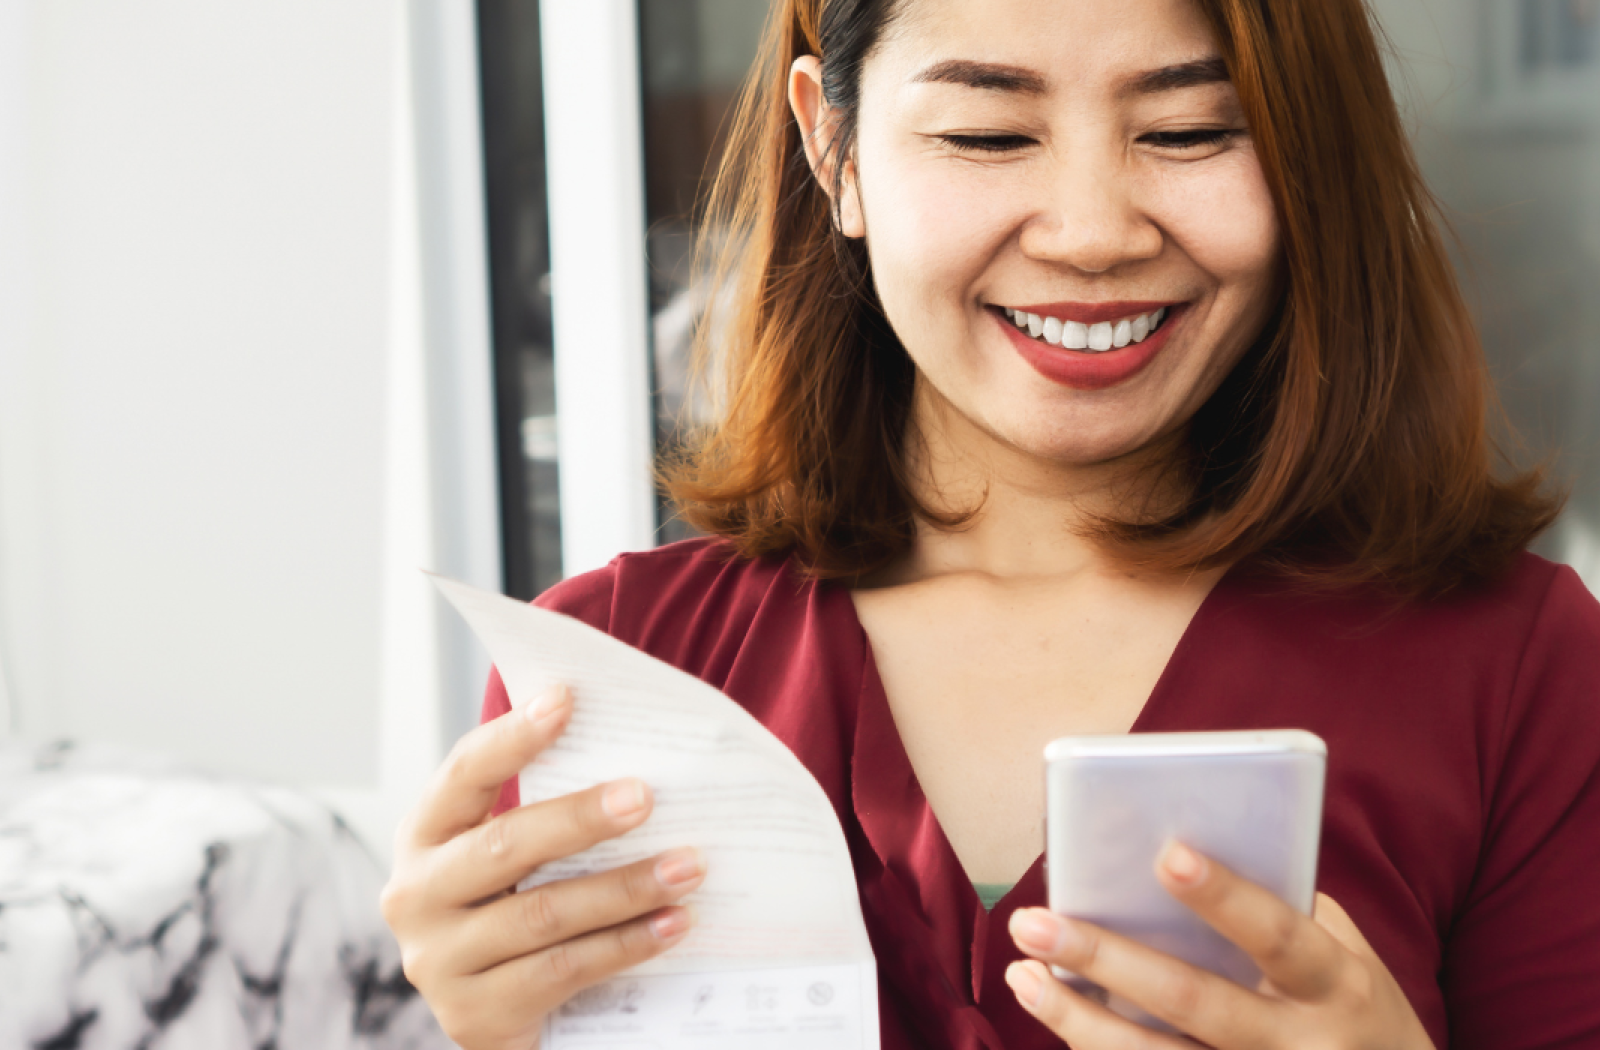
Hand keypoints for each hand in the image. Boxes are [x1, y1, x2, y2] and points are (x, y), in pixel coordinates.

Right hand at [380, 685, 705, 1049]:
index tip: (566, 698)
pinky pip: (563, 970)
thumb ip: (550, 811)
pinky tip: (673, 924)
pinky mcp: (473, 1015)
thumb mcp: (516, 857)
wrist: (498, 1017)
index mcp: (424, 835)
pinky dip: (626, 945)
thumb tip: (638, 756)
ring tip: (688, 867)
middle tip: (647, 797)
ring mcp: (438, 961)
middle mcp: (416, 895)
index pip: (465, 773)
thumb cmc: (519, 907)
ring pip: (544, 913)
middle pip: (506, 844)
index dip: (513, 736)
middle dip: (582, 818)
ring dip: (625, 888)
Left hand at [1005, 842, 1434, 1048]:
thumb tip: (1166, 859)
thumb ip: (1278, 912)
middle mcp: (1302, 1048)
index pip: (1279, 937)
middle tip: (1034, 922)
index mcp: (1337, 986)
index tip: (1166, 854)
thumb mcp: (1346, 959)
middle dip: (1108, 958)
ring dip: (1079, 1020)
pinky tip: (1059, 1022)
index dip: (1226, 897)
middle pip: (1195, 1003)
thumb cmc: (1353, 1012)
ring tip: (1023, 976)